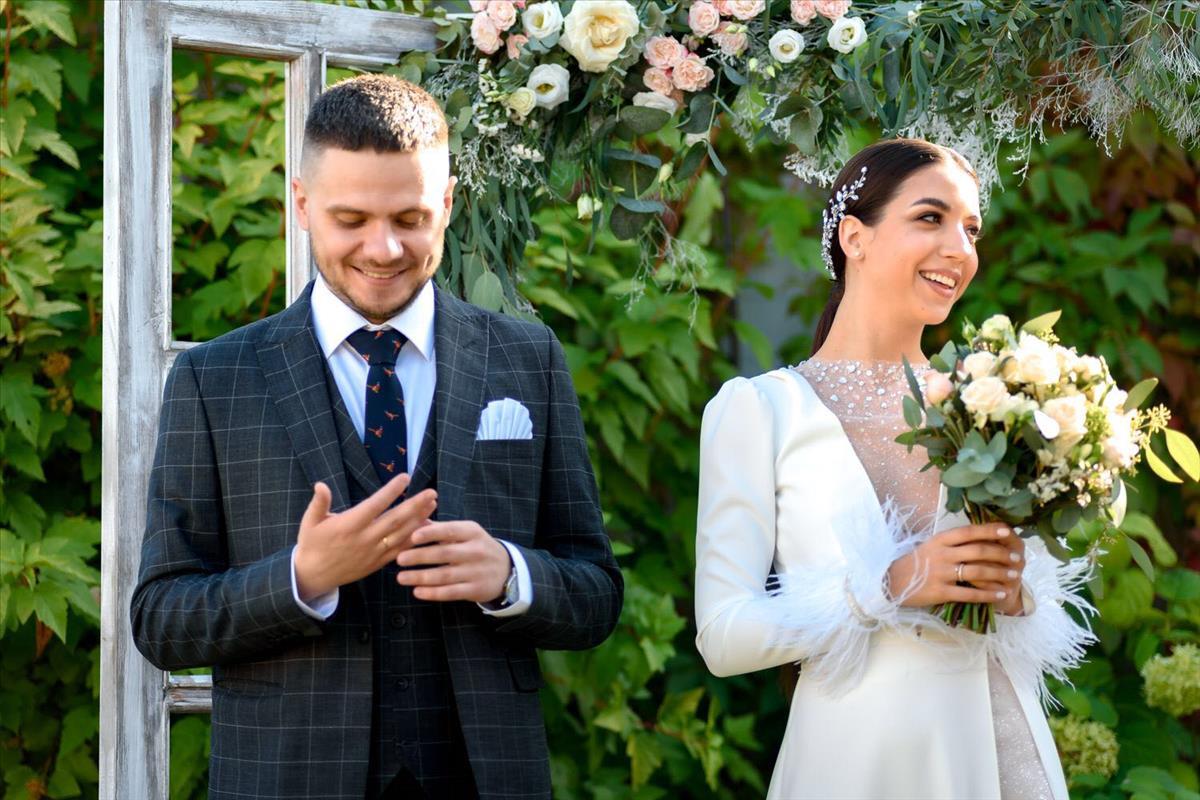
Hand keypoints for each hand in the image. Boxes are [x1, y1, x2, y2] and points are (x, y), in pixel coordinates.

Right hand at [294, 474, 436, 600]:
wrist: (313, 576)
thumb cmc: (312, 545)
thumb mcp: (310, 522)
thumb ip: (319, 503)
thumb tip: (320, 485)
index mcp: (349, 526)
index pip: (375, 505)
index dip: (391, 491)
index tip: (406, 477)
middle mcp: (364, 538)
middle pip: (395, 519)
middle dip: (415, 505)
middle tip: (431, 492)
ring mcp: (373, 552)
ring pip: (401, 534)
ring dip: (419, 519)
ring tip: (433, 504)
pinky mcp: (378, 562)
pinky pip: (400, 550)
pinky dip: (414, 539)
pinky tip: (427, 528)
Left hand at [394, 520, 511, 602]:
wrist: (506, 569)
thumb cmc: (477, 547)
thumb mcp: (464, 532)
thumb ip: (439, 527)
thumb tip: (414, 517)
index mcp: (471, 532)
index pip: (450, 530)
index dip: (431, 533)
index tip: (412, 536)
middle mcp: (475, 551)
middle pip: (444, 553)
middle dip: (420, 556)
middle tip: (399, 559)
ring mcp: (476, 571)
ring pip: (445, 575)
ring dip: (421, 577)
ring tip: (401, 578)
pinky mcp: (475, 590)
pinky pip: (451, 592)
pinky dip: (433, 593)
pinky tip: (417, 592)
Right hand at [887, 522, 1022, 609]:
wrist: (890, 582)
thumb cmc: (915, 563)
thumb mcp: (930, 546)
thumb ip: (952, 542)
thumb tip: (981, 537)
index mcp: (939, 540)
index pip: (969, 531)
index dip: (990, 530)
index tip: (1008, 531)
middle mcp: (941, 554)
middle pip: (978, 551)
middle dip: (1002, 554)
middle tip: (1017, 558)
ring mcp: (940, 573)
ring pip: (977, 571)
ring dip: (999, 573)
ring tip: (1013, 576)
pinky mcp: (940, 592)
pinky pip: (969, 593)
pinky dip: (988, 594)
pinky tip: (1000, 595)